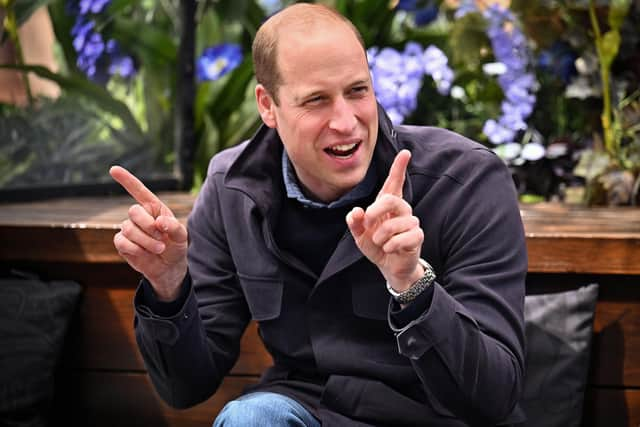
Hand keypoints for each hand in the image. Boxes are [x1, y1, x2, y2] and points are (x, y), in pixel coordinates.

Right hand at [110, 166, 187, 300]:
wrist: (169, 267)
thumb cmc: (176, 247)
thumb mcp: (181, 236)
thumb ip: (174, 227)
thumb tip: (159, 222)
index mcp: (154, 208)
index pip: (138, 190)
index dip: (126, 180)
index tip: (113, 169)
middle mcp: (139, 216)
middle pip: (133, 211)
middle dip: (148, 226)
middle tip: (162, 238)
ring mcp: (128, 229)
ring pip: (128, 228)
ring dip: (146, 241)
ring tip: (159, 249)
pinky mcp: (122, 243)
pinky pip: (121, 242)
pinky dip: (135, 249)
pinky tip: (144, 253)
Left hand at [346, 150, 423, 291]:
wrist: (389, 267)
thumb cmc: (376, 246)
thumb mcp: (360, 235)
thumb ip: (355, 223)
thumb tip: (356, 211)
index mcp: (388, 205)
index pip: (394, 183)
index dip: (399, 168)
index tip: (405, 153)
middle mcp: (402, 210)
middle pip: (391, 200)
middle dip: (375, 212)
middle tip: (367, 224)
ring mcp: (412, 222)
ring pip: (394, 224)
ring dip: (381, 237)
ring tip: (381, 243)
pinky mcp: (418, 237)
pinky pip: (403, 238)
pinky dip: (391, 246)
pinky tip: (391, 249)